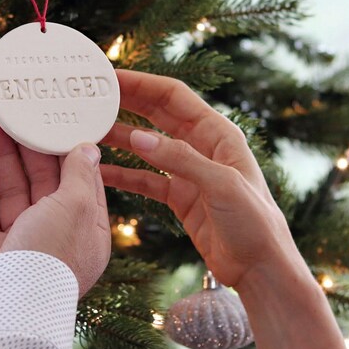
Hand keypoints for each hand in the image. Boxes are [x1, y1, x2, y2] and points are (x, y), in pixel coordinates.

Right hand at [0, 111, 110, 296]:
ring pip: (11, 190)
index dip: (65, 146)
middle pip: (42, 180)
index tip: (53, 117)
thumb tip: (87, 147)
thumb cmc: (50, 258)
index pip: (80, 179)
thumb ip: (79, 175)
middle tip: (12, 112)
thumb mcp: (75, 208)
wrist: (5, 313)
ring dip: (0, 155)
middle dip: (27, 145)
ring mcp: (21, 242)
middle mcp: (56, 235)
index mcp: (88, 230)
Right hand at [102, 70, 300, 290]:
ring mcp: (188, 171)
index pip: (173, 96)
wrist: (261, 269)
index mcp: (218, 133)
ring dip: (119, 138)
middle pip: (156, 114)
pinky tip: (99, 172)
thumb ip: (180, 159)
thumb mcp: (222, 185)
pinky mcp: (179, 196)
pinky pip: (145, 178)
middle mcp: (201, 146)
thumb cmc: (255, 223)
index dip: (142, 84)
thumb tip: (138, 137)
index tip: (110, 78)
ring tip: (87, 131)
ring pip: (146, 146)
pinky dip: (122, 174)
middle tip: (91, 97)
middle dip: (125, 104)